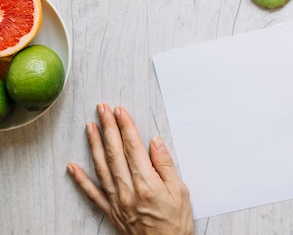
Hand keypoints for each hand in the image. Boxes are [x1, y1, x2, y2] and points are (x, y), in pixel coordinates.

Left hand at [67, 104, 193, 234]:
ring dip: (94, 145)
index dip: (126, 126)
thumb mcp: (180, 192)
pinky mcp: (111, 211)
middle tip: (102, 109)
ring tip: (90, 127)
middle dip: (108, 128)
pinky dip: (81, 179)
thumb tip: (154, 142)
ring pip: (102, 168)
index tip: (120, 111)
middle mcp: (128, 190)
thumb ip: (165, 165)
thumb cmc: (176, 223)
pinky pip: (92, 193)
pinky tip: (72, 166)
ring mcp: (117, 201)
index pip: (133, 147)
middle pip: (115, 153)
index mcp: (147, 183)